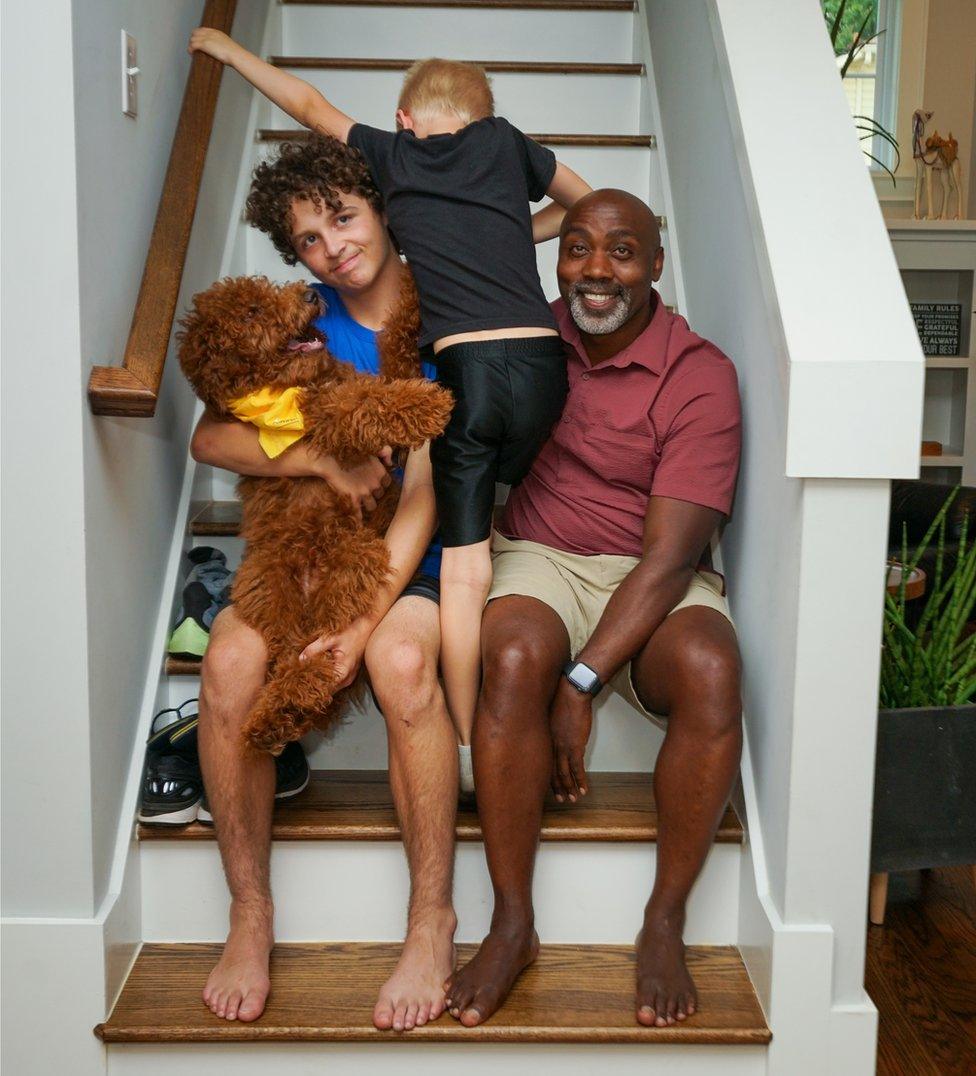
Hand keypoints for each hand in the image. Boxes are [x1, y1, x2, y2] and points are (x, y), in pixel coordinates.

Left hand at [188, 28, 236, 64]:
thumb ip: (224, 46)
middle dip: (193, 39)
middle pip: (196, 33)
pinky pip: (193, 45)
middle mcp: (210, 33)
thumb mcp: (228, 46)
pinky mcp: (204, 45)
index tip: (198, 41)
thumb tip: (224, 53)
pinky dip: (190, 49)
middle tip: (194, 47)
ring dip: (191, 45)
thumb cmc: (235, 54)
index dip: (198, 35)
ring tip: (192, 52)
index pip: (203, 30)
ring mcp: (207, 38)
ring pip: (193, 39)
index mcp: (216, 32)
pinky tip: (191, 53)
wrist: (235, 55)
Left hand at [299, 617, 373, 687]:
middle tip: (300, 679)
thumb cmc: (352, 633)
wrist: (367, 629)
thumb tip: (300, 659)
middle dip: (314, 684)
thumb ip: (314, 649)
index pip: (324, 687)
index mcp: (343, 672)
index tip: (300, 682)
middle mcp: (347, 679)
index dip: (311, 685)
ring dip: (321, 682)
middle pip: (327, 689)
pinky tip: (318, 672)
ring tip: (307, 676)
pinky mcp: (349, 674)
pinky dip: (327, 678)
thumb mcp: (330, 639)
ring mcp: (349, 678)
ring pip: (331, 686)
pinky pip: (335, 681)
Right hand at [317, 449, 392, 521]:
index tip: (376, 484)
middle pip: (380, 495)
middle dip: (374, 494)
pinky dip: (359, 518)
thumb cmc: (349, 453)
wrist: (331, 461)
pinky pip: (359, 514)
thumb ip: (384, 453)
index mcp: (380, 471)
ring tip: (362, 504)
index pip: (387, 483)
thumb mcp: (370, 450)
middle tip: (366, 492)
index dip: (381, 484)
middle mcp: (375, 483)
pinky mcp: (353, 499)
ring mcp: (365, 492)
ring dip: (368, 505)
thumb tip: (390, 462)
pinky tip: (358, 522)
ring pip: (372, 506)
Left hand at [549, 679, 592, 802]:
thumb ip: (550, 725)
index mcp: (544, 738)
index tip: (549, 786)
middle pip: (551, 771)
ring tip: (573, 799)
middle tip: (560, 799)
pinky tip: (583, 789)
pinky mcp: (575, 746)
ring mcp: (562, 747)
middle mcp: (550, 745)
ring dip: (569, 788)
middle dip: (556, 787)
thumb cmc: (561, 697)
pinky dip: (580, 780)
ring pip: (563, 773)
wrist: (571, 691)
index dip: (547, 776)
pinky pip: (576, 768)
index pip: (543, 762)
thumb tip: (555, 732)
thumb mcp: (550, 713)